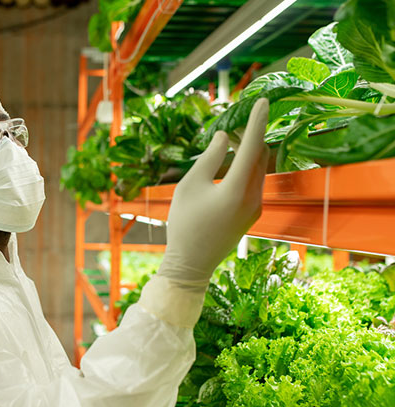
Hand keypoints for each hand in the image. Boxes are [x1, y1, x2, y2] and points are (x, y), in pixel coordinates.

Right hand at [157, 98, 269, 289]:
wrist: (191, 265)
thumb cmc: (184, 224)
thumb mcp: (190, 186)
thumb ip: (209, 158)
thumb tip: (224, 136)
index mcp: (236, 190)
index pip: (253, 147)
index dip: (257, 121)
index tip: (263, 100)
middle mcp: (253, 198)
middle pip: (261, 156)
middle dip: (252, 134)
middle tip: (236, 118)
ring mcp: (255, 208)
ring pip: (260, 169)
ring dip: (250, 150)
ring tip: (231, 137)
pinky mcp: (252, 214)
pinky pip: (255, 181)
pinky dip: (247, 166)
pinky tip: (232, 161)